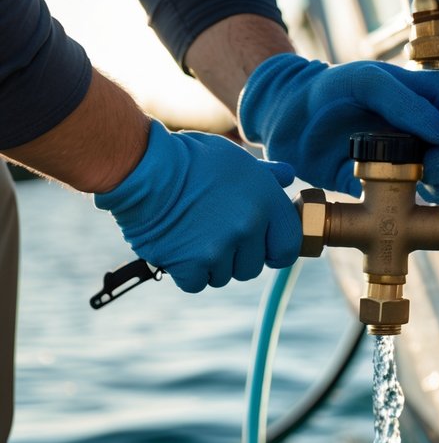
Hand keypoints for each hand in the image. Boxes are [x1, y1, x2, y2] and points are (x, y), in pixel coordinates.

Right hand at [94, 120, 301, 291]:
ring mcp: (218, 248)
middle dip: (236, 256)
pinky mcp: (189, 264)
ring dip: (209, 263)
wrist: (145, 168)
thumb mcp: (235, 158)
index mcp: (265, 201)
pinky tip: (178, 247)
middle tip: (214, 232)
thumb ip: (265, 174)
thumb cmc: (189, 159)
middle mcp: (247, 227)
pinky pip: (196, 283)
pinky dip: (187, 271)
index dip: (274, 250)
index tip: (261, 246)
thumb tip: (286, 176)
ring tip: (192, 234)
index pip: (288, 248)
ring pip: (223, 276)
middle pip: (252, 267)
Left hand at [238, 56, 438, 202]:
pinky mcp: (385, 184)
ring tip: (423, 183)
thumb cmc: (327, 90)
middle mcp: (420, 128)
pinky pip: (415, 197)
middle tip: (430, 167)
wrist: (286, 120)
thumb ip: (403, 101)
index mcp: (422, 96)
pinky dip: (422, 202)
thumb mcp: (364, 81)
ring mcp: (405, 157)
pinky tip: (416, 199)